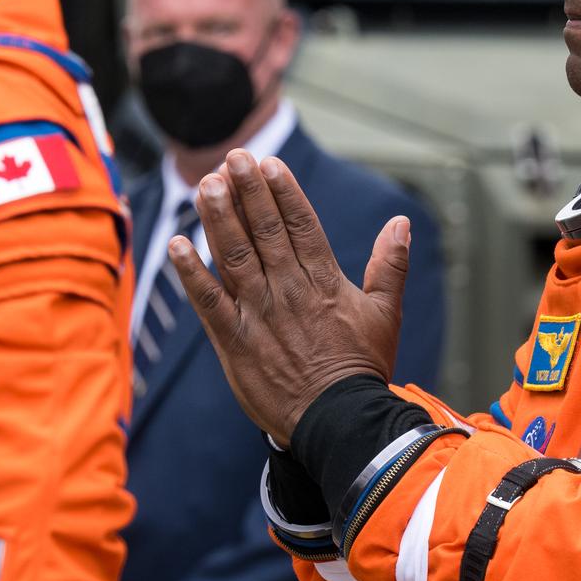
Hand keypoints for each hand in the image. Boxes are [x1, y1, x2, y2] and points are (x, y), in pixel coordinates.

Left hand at [169, 150, 409, 446]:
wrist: (338, 422)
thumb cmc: (362, 368)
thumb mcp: (386, 314)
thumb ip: (391, 265)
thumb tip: (401, 223)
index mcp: (325, 282)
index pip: (301, 226)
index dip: (283, 192)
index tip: (268, 164)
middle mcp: (289, 291)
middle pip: (266, 232)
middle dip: (248, 192)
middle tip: (233, 157)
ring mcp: (259, 315)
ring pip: (235, 257)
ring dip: (219, 219)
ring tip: (207, 184)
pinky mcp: (235, 342)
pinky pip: (208, 302)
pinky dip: (192, 274)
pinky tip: (179, 244)